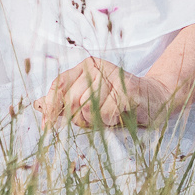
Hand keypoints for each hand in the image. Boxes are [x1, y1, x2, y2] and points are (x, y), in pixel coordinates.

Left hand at [34, 57, 172, 130]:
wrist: (158, 98)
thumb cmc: (121, 103)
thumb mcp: (91, 100)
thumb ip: (66, 100)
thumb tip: (37, 105)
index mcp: (84, 67)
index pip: (57, 85)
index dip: (49, 107)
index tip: (46, 127)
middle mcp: (96, 67)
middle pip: (70, 100)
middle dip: (78, 119)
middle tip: (94, 122)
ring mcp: (113, 76)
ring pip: (86, 108)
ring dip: (95, 122)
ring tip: (108, 118)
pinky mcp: (128, 89)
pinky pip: (104, 113)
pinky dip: (108, 122)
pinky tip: (118, 117)